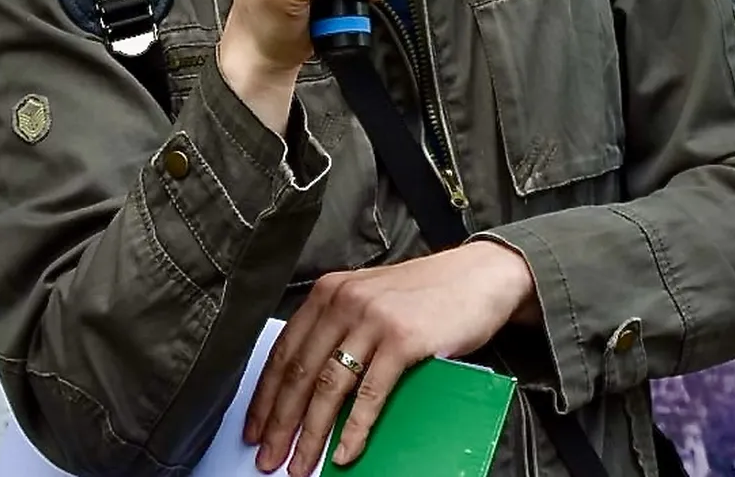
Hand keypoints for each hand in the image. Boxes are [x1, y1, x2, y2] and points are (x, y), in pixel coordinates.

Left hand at [244, 241, 536, 473]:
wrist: (480, 277)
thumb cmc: (425, 294)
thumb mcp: (369, 299)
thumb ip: (338, 329)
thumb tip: (306, 386)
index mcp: (328, 292)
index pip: (283, 351)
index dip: (265, 396)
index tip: (254, 429)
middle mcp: (344, 301)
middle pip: (299, 374)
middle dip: (281, 424)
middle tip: (269, 457)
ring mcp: (373, 320)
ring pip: (328, 388)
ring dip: (311, 434)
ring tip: (301, 464)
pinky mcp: (402, 340)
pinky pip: (370, 395)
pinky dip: (354, 430)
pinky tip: (345, 453)